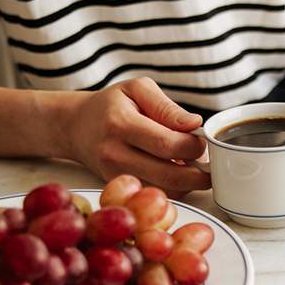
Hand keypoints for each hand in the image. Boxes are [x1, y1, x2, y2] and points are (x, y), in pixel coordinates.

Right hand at [62, 77, 210, 198]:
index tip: (202, 141)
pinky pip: (154, 194)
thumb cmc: (111, 105)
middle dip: (198, 174)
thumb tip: (195, 124)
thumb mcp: (137, 90)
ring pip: (164, 191)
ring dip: (188, 184)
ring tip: (194, 167)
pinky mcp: (119, 189)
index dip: (193, 146)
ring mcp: (115, 175)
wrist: (75, 127)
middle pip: (168, 175)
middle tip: (208, 164)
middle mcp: (115, 154)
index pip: (167, 144)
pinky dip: (174, 189)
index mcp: (121, 124)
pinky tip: (177, 174)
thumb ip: (167, 107)